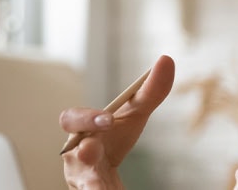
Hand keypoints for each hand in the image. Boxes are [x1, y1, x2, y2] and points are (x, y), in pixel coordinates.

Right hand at [59, 55, 174, 189]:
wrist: (106, 173)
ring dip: (91, 185)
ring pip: (81, 184)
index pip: (71, 120)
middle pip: (71, 155)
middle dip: (83, 153)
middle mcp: (75, 156)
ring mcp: (82, 178)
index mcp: (80, 130)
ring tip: (100, 189)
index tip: (108, 119)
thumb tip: (166, 59)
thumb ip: (149, 92)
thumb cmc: (114, 138)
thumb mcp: (133, 115)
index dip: (87, 118)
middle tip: (92, 149)